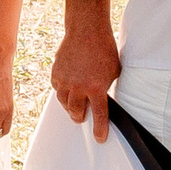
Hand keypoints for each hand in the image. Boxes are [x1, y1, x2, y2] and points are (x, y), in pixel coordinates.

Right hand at [49, 21, 121, 140]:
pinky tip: (68, 88)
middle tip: (82, 117)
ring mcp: (66, 80)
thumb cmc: (104, 49)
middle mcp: (79, 87)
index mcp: (97, 88)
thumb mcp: (114, 71)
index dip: (100, 130)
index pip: (99, 115)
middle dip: (80, 117)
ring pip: (64, 103)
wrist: (87, 31)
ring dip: (70, 106)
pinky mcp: (56, 73)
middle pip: (76, 113)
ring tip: (75, 104)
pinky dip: (62, 92)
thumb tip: (105, 100)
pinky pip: (57, 89)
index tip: (100, 138)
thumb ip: (107, 87)